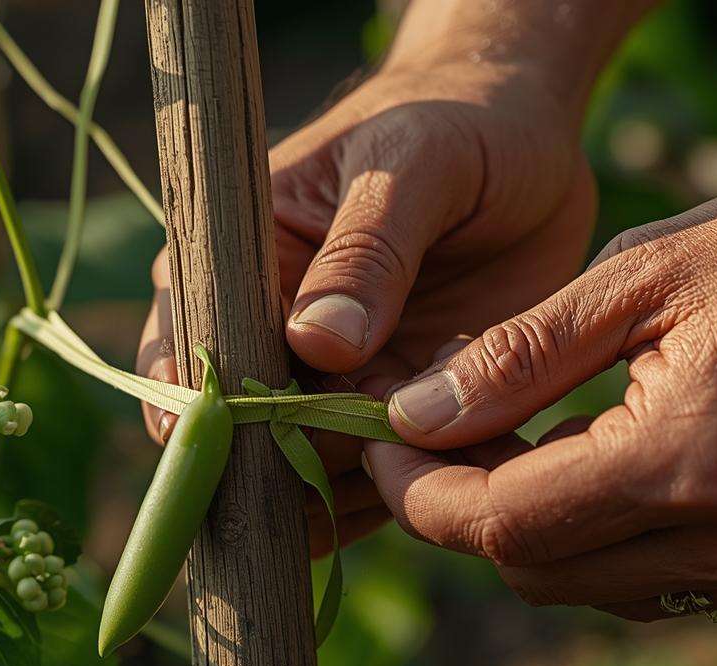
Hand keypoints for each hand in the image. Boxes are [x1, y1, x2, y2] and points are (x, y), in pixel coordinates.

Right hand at [137, 61, 596, 553]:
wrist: (529, 141)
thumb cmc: (453, 124)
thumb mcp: (412, 162)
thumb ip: (367, 247)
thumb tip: (316, 343)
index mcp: (236, 262)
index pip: (188, 348)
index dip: (194, 411)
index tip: (220, 456)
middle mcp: (269, 336)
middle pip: (245, 432)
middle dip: (282, 469)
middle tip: (345, 474)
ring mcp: (332, 384)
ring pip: (312, 470)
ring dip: (356, 486)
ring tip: (419, 464)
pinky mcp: (396, 413)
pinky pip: (384, 478)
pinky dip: (411, 490)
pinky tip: (451, 482)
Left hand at [364, 141, 716, 617]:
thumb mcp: (649, 273)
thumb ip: (517, 356)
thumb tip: (412, 413)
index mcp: (690, 464)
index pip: (504, 528)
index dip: (422, 494)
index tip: (381, 442)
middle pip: (537, 574)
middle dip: (467, 511)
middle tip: (437, 429)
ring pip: (593, 589)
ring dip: (534, 527)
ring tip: (510, 437)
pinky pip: (660, 582)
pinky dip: (605, 536)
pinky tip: (594, 461)